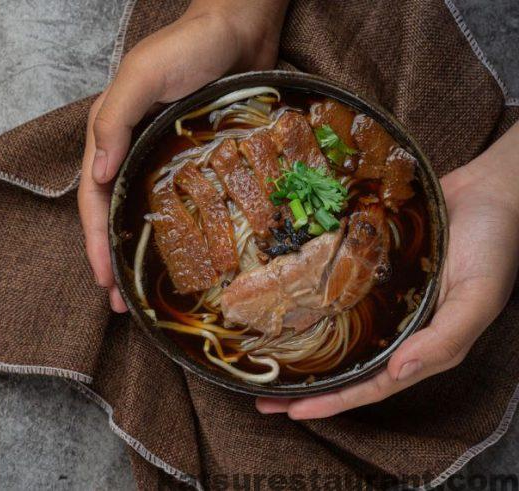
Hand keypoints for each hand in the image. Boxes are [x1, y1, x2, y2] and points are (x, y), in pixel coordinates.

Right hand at [78, 0, 288, 310]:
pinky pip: (182, 203)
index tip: (104, 281)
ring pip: (145, 215)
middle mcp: (132, 151)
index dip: (95, 242)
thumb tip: (96, 176)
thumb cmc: (189, 45)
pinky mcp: (195, 160)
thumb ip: (114, 120)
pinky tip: (187, 256)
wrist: (240, 25)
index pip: (94, 199)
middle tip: (122, 305)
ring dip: (141, 254)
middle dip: (113, 260)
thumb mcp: (143, 75)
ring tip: (145, 294)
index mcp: (111, 135)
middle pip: (114, 215)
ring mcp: (164, 158)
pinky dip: (177, 233)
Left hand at [257, 123, 518, 418]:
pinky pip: (338, 292)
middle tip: (262, 397)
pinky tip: (285, 302)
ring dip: (302, 348)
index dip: (332, 402)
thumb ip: (445, 339)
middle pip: (345, 366)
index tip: (293, 412)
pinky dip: (312, 302)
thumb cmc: (493, 244)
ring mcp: (382, 298)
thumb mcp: (478, 297)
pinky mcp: (371, 269)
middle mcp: (397, 326)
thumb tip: (399, 371)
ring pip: (337, 332)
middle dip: (306, 386)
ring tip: (263, 359)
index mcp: (423, 343)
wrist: (489, 188)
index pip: (371, 385)